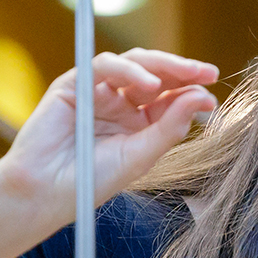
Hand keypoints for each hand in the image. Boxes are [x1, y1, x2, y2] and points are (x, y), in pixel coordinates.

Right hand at [0, 48, 217, 229]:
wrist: (43, 193)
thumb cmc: (90, 181)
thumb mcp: (140, 156)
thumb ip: (170, 127)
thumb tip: (204, 97)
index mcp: (139, 123)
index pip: (170, 97)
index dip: (192, 91)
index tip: (213, 98)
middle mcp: (120, 103)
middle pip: (156, 75)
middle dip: (183, 70)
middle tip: (208, 72)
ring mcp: (98, 91)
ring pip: (135, 64)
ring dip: (162, 65)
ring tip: (184, 75)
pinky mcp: (74, 84)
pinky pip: (105, 66)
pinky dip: (129, 70)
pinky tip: (149, 83)